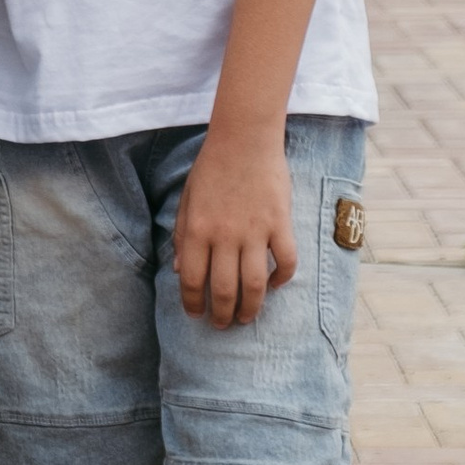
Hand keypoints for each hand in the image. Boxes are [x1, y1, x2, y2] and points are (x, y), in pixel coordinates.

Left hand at [174, 127, 296, 326]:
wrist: (244, 139)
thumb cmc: (212, 168)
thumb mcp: (187, 201)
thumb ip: (182, 236)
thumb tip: (179, 271)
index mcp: (197, 230)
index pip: (192, 280)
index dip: (193, 304)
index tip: (196, 315)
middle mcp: (224, 236)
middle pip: (224, 290)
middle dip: (221, 314)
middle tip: (223, 325)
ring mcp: (254, 231)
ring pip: (255, 284)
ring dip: (251, 308)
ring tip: (247, 317)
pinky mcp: (280, 224)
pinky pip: (285, 261)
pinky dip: (282, 279)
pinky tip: (275, 285)